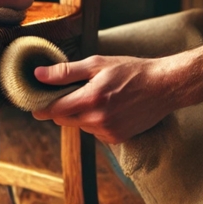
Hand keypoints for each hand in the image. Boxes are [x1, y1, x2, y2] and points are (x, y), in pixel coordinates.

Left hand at [32, 55, 176, 143]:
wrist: (165, 86)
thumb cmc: (131, 71)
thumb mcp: (97, 64)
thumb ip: (65, 72)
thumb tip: (38, 75)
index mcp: (90, 99)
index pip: (53, 110)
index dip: (42, 106)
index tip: (37, 100)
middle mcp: (97, 120)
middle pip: (62, 119)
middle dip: (62, 107)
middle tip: (73, 91)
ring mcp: (107, 132)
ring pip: (78, 125)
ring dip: (80, 114)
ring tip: (98, 97)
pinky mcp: (115, 139)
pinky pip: (93, 131)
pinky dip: (95, 121)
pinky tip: (109, 108)